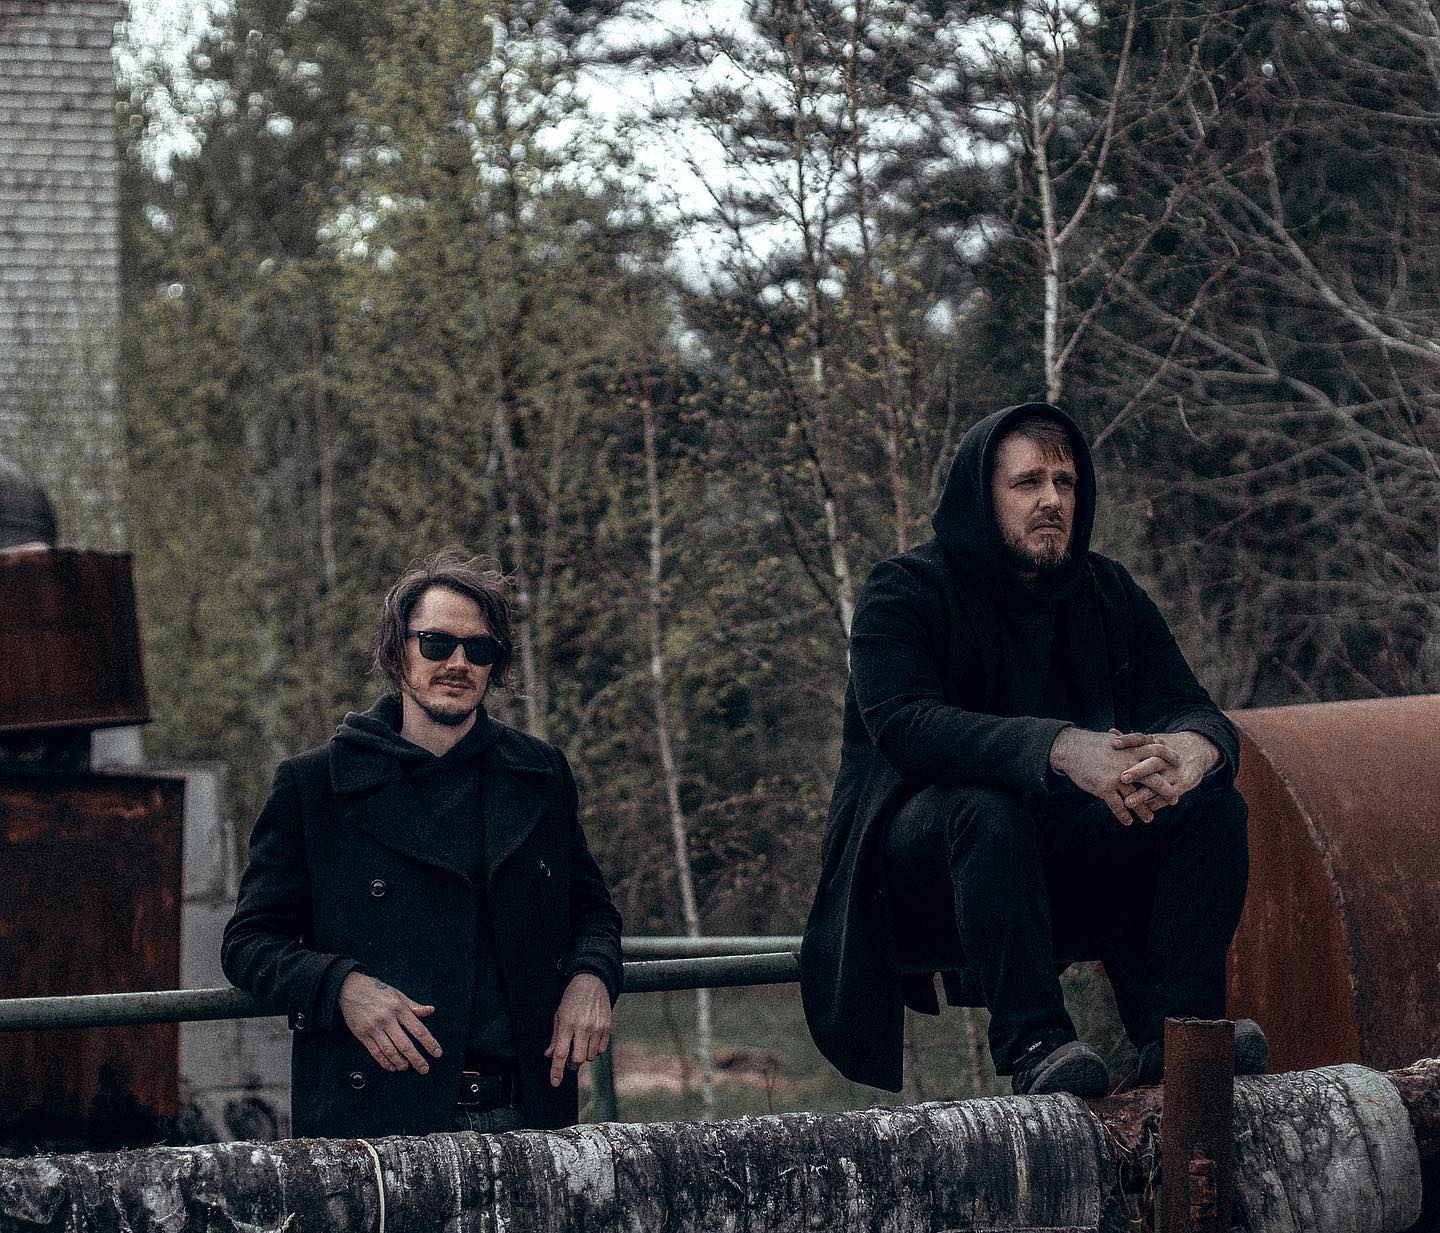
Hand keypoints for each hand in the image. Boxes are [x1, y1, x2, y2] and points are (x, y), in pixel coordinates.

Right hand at [337, 972, 442, 1073]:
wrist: (350, 989)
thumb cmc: (377, 991)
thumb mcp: (397, 994)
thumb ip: (414, 1006)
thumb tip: (431, 1010)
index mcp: (399, 1008)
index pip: (418, 1029)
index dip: (429, 1043)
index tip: (437, 1053)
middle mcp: (387, 1019)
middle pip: (405, 1044)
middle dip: (416, 1059)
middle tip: (424, 1069)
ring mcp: (374, 1028)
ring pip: (389, 1051)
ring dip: (400, 1062)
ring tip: (406, 1067)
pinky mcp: (362, 1034)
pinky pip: (375, 1052)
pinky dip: (384, 1062)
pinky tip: (392, 1066)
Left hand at [544, 972, 611, 1087]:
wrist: (591, 981)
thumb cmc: (572, 998)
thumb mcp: (558, 1015)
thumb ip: (555, 1038)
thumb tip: (549, 1055)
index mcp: (567, 1024)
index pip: (561, 1054)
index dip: (557, 1070)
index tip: (555, 1082)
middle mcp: (583, 1027)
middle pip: (579, 1059)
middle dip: (573, 1064)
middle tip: (570, 1059)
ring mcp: (597, 1027)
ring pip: (591, 1056)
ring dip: (585, 1056)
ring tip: (582, 1043)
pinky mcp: (608, 1027)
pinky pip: (602, 1050)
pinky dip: (595, 1050)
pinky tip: (591, 1040)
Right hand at [1050, 726, 1188, 824]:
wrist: (1071, 749)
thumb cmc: (1091, 744)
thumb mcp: (1113, 739)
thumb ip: (1128, 742)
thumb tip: (1140, 739)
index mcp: (1131, 749)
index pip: (1158, 751)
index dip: (1170, 757)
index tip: (1179, 764)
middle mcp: (1128, 763)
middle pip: (1154, 779)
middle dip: (1166, 791)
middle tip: (1174, 800)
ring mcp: (1117, 777)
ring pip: (1137, 797)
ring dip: (1144, 810)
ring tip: (1149, 819)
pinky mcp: (1105, 788)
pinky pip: (1118, 806)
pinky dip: (1124, 815)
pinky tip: (1128, 822)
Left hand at [1112, 729, 1218, 815]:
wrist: (1196, 750)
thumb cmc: (1164, 747)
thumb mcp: (1152, 741)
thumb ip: (1133, 741)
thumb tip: (1110, 732)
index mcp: (1156, 744)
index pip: (1141, 739)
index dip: (1128, 740)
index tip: (1113, 744)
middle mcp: (1165, 757)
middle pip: (1151, 763)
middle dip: (1137, 771)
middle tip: (1123, 778)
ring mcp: (1175, 771)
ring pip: (1158, 783)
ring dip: (1143, 794)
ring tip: (1128, 803)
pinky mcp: (1184, 783)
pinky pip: (1169, 794)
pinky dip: (1157, 802)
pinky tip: (1145, 809)